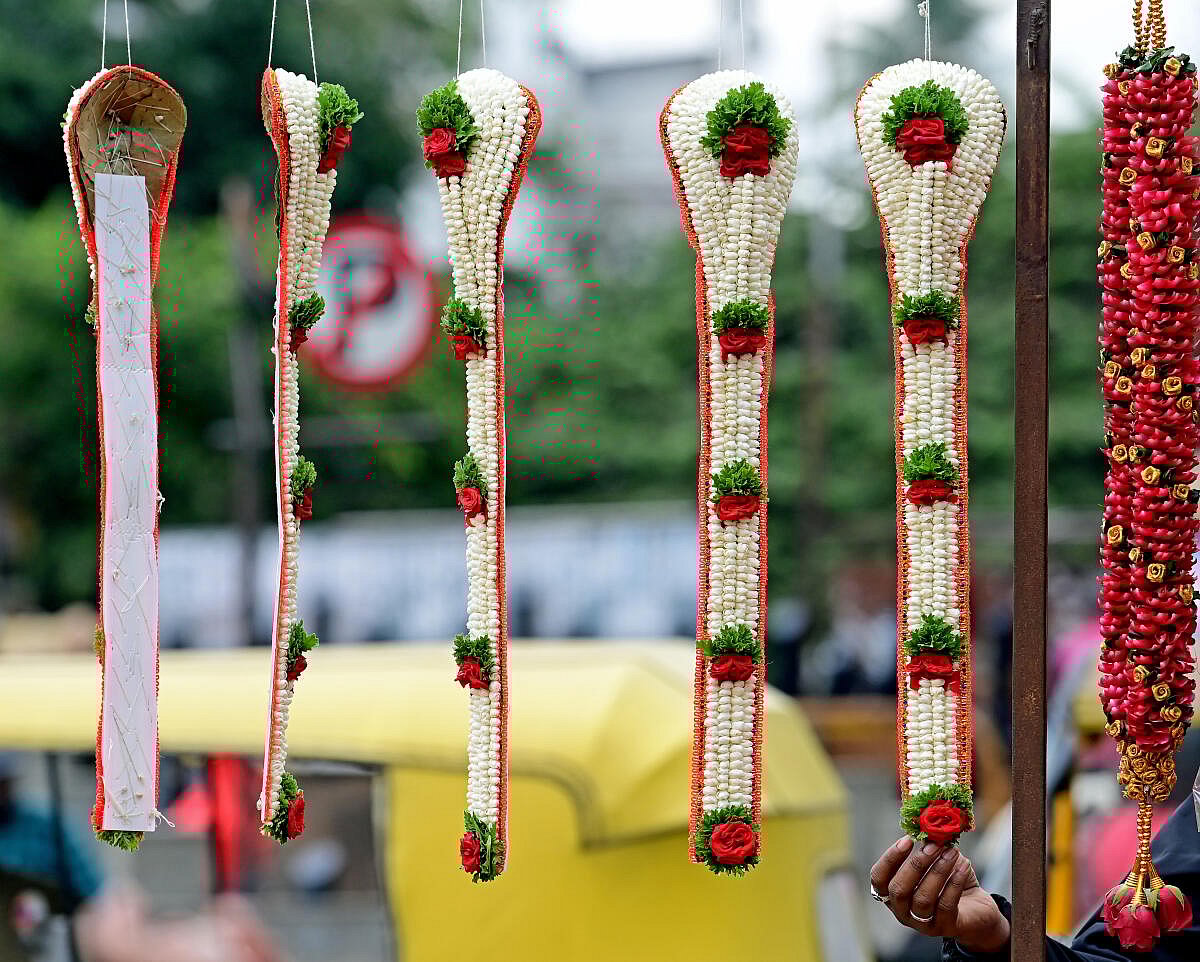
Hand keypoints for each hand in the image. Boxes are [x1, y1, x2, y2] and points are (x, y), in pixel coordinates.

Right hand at [869, 837, 1009, 952]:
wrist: (976, 910)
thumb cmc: (948, 882)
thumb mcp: (934, 863)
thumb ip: (927, 849)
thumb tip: (927, 828)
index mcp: (892, 893)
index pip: (879, 879)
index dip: (890, 859)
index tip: (907, 840)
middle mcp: (901, 911)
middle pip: (899, 890)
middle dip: (916, 864)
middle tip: (933, 845)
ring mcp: (922, 923)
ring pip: (923, 898)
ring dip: (938, 871)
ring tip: (952, 852)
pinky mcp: (944, 928)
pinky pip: (946, 905)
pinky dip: (954, 882)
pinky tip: (964, 866)